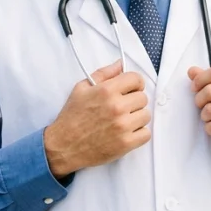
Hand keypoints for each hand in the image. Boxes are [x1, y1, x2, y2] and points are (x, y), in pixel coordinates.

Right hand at [43, 60, 149, 178]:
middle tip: (122, 108)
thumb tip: (120, 64)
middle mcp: (117, 107)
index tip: (130, 90)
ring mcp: (122, 126)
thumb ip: (103, 74)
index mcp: (106, 90)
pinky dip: (138, 134)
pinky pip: (146, 134)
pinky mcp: (126, 143)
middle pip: (143, 97)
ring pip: (146, 115)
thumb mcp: (81, 88)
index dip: (134, 83)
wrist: (64, 146)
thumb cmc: (72, 117)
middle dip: (134, 101)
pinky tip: (125, 132)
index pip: (136, 79)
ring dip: (137, 118)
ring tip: (122, 121)